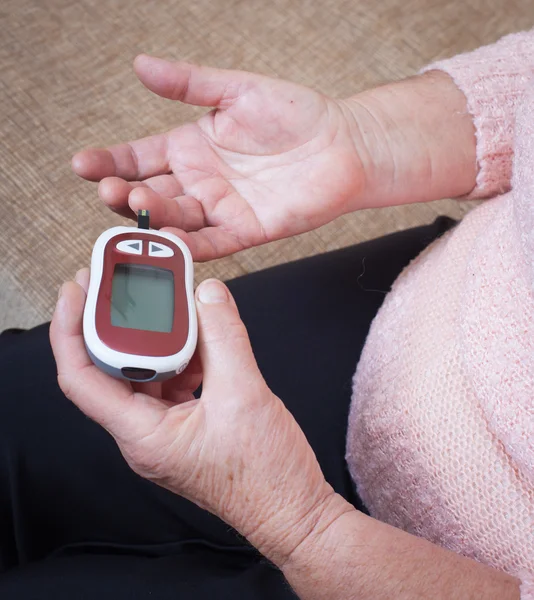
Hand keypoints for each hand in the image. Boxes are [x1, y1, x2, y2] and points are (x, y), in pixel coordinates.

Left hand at [49, 270, 345, 562]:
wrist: (293, 512)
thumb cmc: (267, 476)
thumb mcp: (245, 394)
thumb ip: (225, 337)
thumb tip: (209, 293)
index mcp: (143, 435)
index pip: (82, 378)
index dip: (70, 328)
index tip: (78, 289)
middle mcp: (144, 435)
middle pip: (110, 370)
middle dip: (114, 325)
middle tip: (120, 285)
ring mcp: (164, 433)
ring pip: (143, 375)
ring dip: (156, 340)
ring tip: (173, 308)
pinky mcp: (185, 428)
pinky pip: (170, 383)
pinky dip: (182, 356)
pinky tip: (203, 339)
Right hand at [72, 57, 475, 260]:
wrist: (343, 142)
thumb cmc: (296, 113)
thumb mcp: (237, 90)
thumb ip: (190, 83)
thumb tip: (140, 65)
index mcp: (190, 148)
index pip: (138, 158)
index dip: (110, 161)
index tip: (83, 163)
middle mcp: (199, 182)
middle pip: (150, 193)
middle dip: (123, 193)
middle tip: (108, 189)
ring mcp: (220, 208)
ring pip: (175, 219)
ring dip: (152, 217)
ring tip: (133, 205)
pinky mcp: (246, 231)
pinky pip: (211, 242)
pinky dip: (189, 245)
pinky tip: (168, 242)